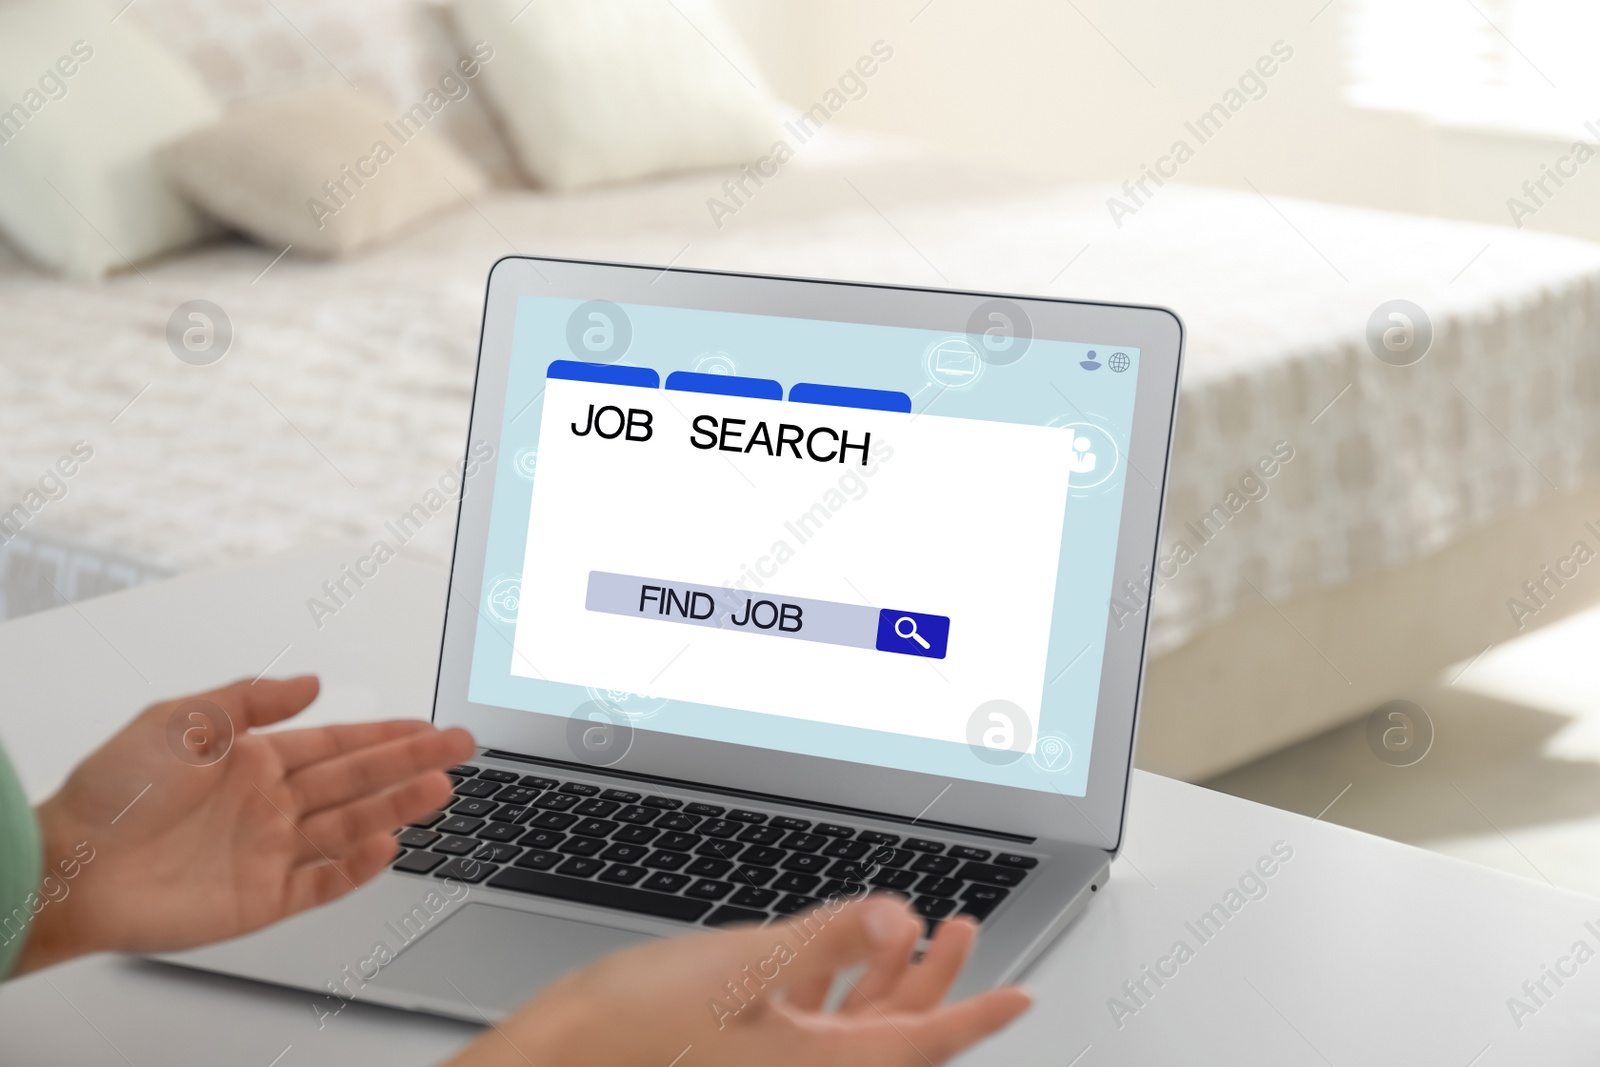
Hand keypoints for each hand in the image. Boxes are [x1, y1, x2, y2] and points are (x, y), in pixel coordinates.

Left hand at [16, 676, 473, 973]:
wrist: (70, 867)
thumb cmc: (113, 793)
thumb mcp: (181, 718)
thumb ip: (250, 699)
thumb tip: (310, 683)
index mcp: (253, 760)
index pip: (337, 743)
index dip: (387, 734)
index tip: (428, 727)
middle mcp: (269, 805)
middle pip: (357, 781)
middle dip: (411, 763)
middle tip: (460, 748)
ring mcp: (269, 852)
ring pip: (350, 826)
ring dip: (396, 807)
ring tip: (440, 789)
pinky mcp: (261, 899)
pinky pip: (321, 883)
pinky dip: (356, 868)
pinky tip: (387, 845)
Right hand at [443, 895, 1030, 1066]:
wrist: (553, 1058)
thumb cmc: (630, 1030)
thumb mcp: (743, 967)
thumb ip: (831, 937)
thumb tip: (904, 916)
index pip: (922, 1045)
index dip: (978, 1013)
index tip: (1023, 992)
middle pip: (896, 1035)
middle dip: (938, 981)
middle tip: (965, 929)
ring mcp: (771, 1063)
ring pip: (857, 1025)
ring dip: (890, 976)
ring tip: (918, 926)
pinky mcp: (739, 1048)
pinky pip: (812, 1020)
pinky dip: (837, 982)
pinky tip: (834, 949)